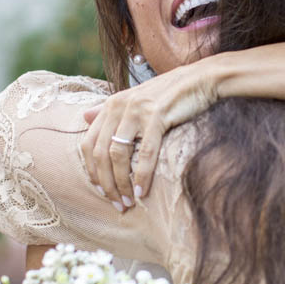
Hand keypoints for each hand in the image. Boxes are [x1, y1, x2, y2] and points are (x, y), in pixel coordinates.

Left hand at [80, 62, 217, 209]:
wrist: (200, 79)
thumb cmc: (168, 93)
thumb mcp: (134, 98)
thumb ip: (109, 110)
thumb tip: (84, 116)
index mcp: (111, 105)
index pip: (88, 143)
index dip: (92, 171)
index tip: (101, 191)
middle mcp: (119, 107)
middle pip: (101, 153)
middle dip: (106, 183)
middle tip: (116, 203)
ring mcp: (137, 111)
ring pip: (118, 155)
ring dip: (121, 183)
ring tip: (128, 202)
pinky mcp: (157, 116)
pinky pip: (145, 153)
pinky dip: (141, 175)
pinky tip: (141, 191)